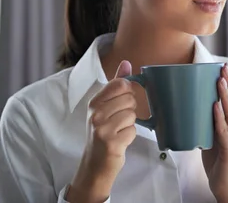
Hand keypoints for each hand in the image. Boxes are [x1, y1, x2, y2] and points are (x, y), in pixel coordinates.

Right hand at [67, 61, 136, 202]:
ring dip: (130, 125)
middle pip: (130, 99)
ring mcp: (102, 129)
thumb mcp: (105, 106)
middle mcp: (95, 114)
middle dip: (130, 110)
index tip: (120, 103)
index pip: (121, 84)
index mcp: (94, 102)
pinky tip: (119, 141)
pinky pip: (133, 131)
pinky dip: (130, 137)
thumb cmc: (103, 132)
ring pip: (132, 115)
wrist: (94, 164)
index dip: (127, 93)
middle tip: (118, 121)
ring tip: (118, 131)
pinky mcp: (111, 143)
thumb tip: (126, 63)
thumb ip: (116, 84)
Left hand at [202, 64, 227, 201]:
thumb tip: (194, 105)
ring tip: (219, 81)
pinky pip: (224, 131)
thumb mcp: (214, 136)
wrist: (226, 186)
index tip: (226, 68)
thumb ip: (210, 122)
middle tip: (224, 68)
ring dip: (225, 96)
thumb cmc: (219, 161)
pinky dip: (219, 118)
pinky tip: (215, 106)